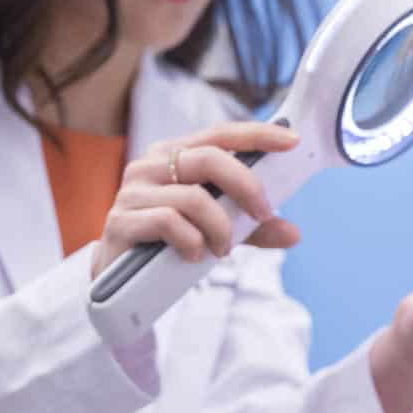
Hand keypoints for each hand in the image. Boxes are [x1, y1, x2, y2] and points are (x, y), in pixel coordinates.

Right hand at [91, 121, 302, 278]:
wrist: (118, 278)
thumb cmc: (168, 241)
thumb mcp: (215, 229)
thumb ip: (250, 227)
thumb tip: (294, 233)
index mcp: (174, 154)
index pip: (220, 133)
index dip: (257, 134)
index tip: (291, 141)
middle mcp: (151, 164)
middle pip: (211, 159)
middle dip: (246, 187)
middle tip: (262, 215)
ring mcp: (132, 191)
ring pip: (193, 197)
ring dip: (220, 227)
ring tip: (222, 249)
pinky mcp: (121, 221)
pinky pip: (168, 222)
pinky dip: (192, 241)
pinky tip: (194, 255)